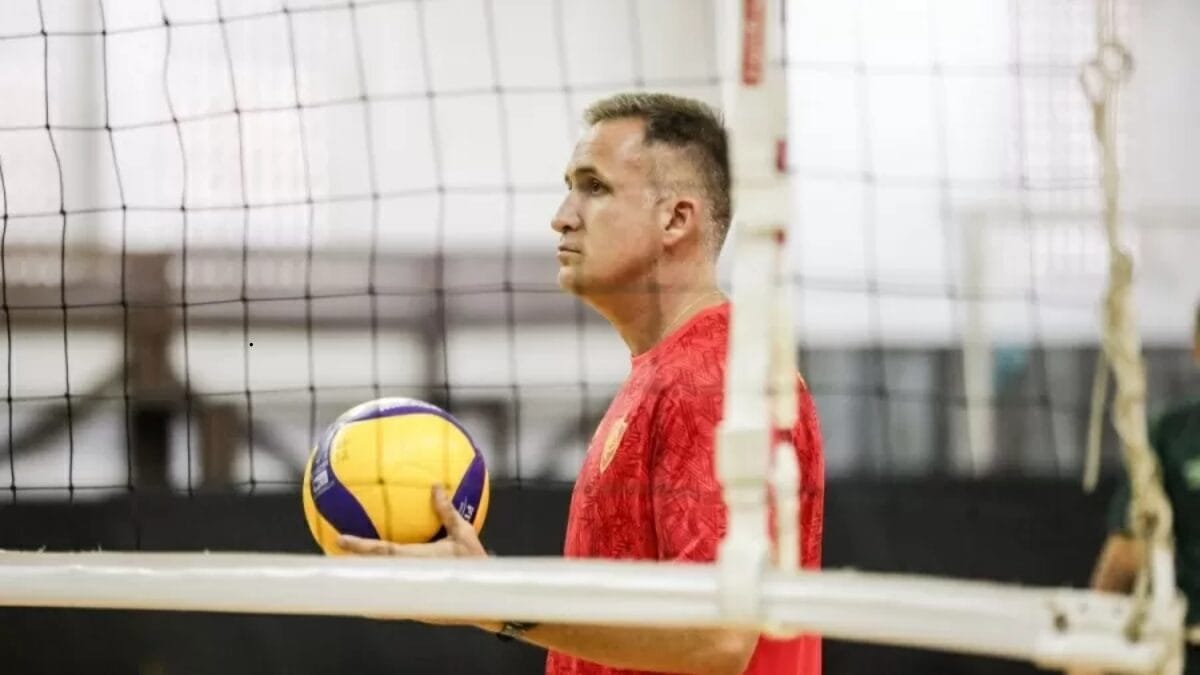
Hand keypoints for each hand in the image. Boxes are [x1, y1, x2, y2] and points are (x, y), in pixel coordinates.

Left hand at [337, 484, 494, 629]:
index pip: (382, 552)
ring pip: (375, 592)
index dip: (359, 546)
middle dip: (347, 570)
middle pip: (370, 576)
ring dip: (356, 586)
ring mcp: (407, 597)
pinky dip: (373, 595)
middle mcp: (407, 580)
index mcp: (416, 560)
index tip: (340, 539)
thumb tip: (436, 486)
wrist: (483, 599)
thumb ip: (446, 511)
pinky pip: (387, 601)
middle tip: (326, 560)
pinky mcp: (411, 607)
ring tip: (338, 579)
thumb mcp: (464, 533)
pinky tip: (367, 593)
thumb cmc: (475, 565)